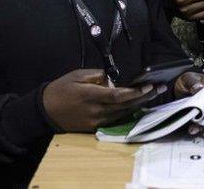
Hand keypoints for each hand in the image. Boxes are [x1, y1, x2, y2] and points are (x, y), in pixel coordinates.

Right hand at [42, 69, 166, 131]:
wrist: (45, 110)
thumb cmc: (61, 89)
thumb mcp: (77, 75)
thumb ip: (97, 75)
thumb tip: (112, 78)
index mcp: (92, 95)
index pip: (120, 95)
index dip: (136, 92)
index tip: (149, 85)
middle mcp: (97, 110)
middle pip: (126, 105)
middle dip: (144, 97)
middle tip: (159, 89)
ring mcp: (96, 121)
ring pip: (123, 113)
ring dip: (139, 104)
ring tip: (152, 95)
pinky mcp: (95, 127)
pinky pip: (115, 119)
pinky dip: (127, 111)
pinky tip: (136, 105)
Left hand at [173, 71, 203, 134]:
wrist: (180, 88)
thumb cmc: (188, 81)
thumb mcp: (188, 79)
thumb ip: (193, 82)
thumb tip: (198, 88)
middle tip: (201, 121)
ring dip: (203, 124)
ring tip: (194, 129)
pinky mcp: (203, 114)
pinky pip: (203, 121)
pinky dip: (198, 126)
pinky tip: (192, 129)